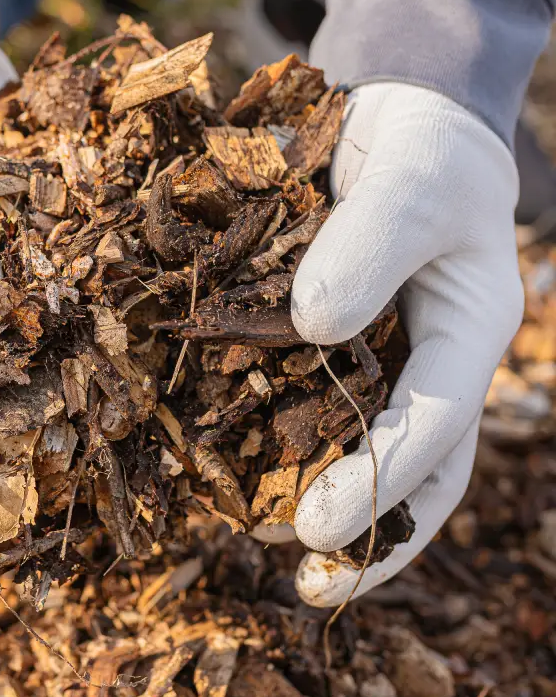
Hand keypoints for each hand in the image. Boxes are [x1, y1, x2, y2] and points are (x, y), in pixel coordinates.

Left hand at [289, 83, 522, 605]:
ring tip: (256, 532)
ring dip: (313, 492)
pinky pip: (302, 392)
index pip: (435, 431)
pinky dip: (273, 428)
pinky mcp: (326, 337)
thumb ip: (372, 246)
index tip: (316, 534)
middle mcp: (424, 361)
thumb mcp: (411, 183)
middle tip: (298, 572)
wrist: (399, 124)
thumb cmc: (424, 151)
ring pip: (354, 442)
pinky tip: (227, 451)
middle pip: (408, 468)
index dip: (380, 487)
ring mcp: (376, 354)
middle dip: (361, 528)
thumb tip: (314, 329)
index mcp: (468, 337)